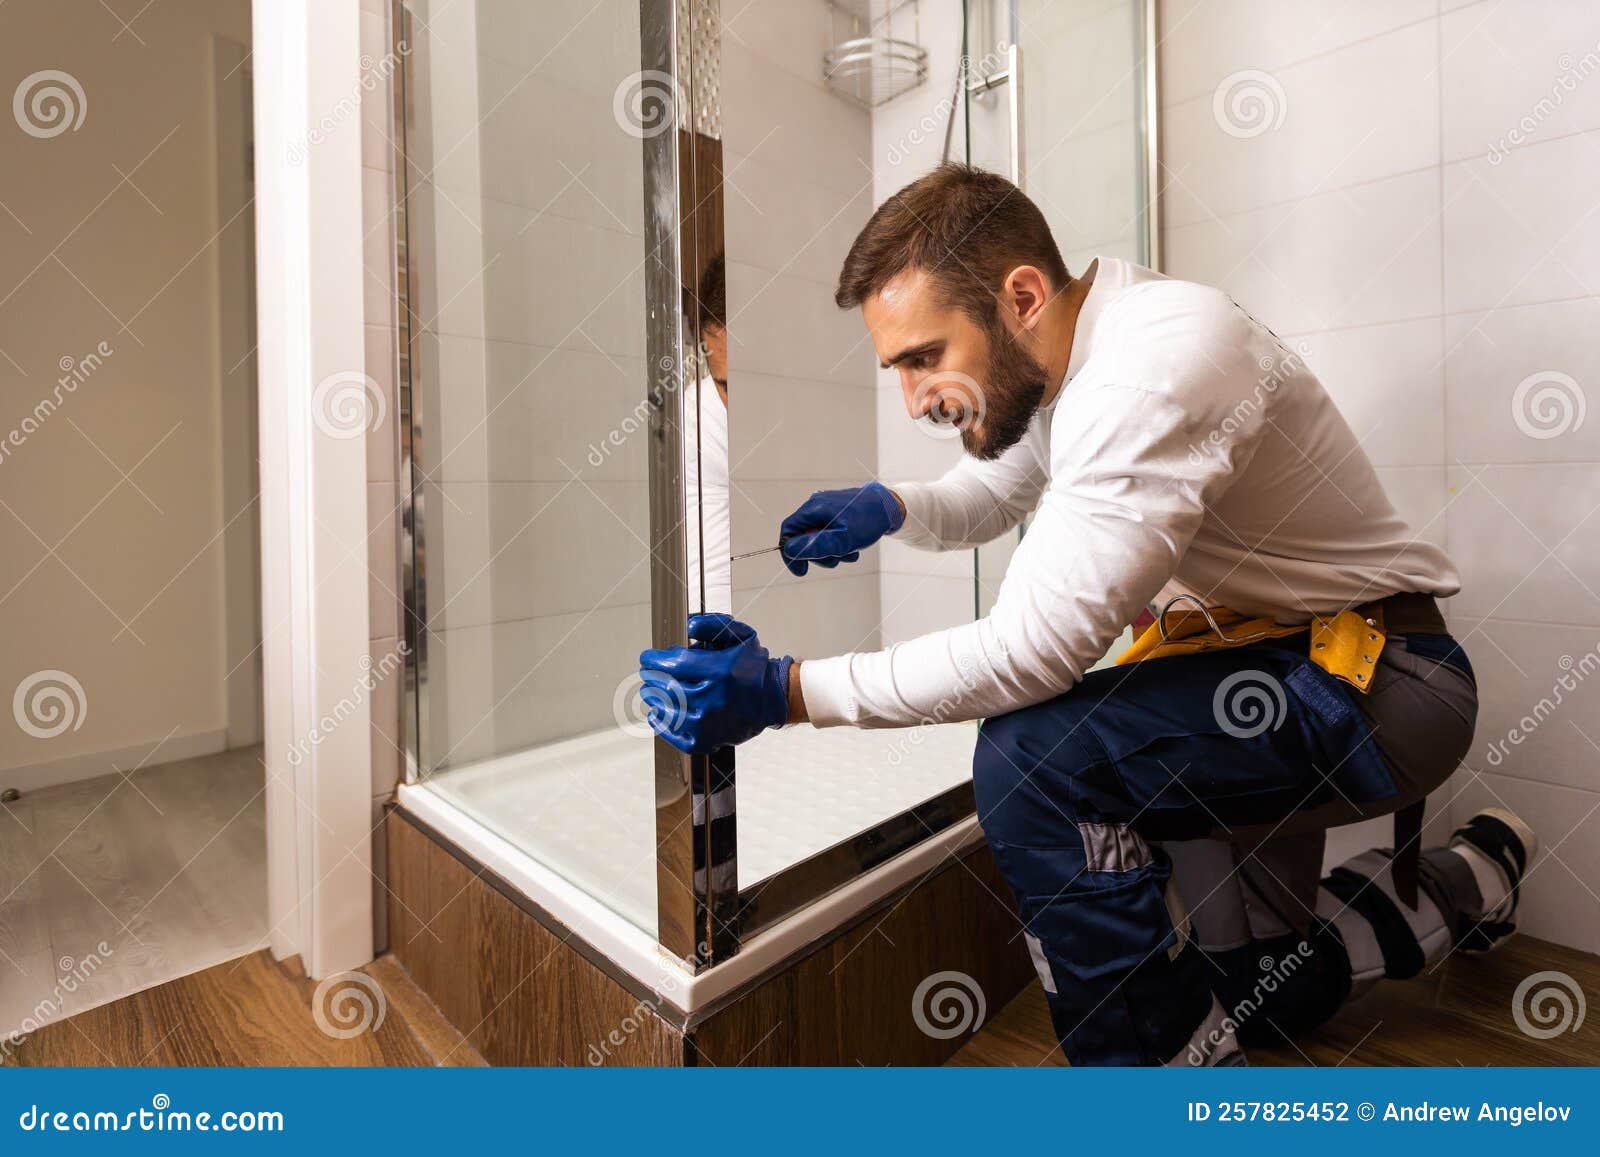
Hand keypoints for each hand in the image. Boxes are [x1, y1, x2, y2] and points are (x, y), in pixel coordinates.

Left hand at [638, 614, 792, 753]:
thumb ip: (714, 625)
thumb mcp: (740, 635)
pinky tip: (656, 715)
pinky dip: (662, 726)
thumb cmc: (754, 667)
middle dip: (652, 678)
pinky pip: (677, 736)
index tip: (647, 658)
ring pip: (668, 711)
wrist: (774, 698)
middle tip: (647, 674)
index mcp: (719, 671)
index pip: (674, 664)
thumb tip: (689, 625)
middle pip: (667, 687)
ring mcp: (709, 723)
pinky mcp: (708, 740)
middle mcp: (712, 698)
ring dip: (654, 699)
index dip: (654, 660)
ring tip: (650, 692)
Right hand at [778, 481, 903, 575]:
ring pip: (817, 537)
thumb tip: (790, 551)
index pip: (788, 531)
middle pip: (802, 536)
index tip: (801, 571)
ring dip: (831, 551)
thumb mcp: (843, 539)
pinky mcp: (836, 512)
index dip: (790, 553)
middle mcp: (816, 505)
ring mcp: (825, 508)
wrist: (891, 506)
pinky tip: (854, 546)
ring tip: (850, 553)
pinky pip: (829, 532)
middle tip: (835, 561)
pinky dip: (838, 544)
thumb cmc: (868, 521)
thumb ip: (816, 546)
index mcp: (813, 508)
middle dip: (818, 554)